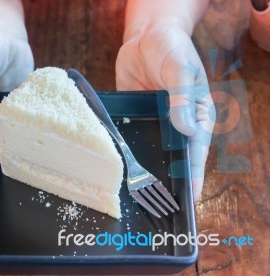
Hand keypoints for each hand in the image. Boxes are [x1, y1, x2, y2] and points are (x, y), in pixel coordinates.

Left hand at [116, 25, 214, 200]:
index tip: (190, 198)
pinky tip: (117, 163)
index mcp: (196, 114)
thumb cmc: (171, 48)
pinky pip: (130, 135)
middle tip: (158, 203)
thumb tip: (186, 129)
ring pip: (151, 149)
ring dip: (145, 167)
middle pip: (174, 155)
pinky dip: (125, 149)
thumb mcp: (180, 68)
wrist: (145, 36)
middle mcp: (175, 122)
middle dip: (168, 177)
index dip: (194, 175)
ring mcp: (154, 121)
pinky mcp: (134, 116)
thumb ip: (182, 97)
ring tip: (135, 191)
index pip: (197, 150)